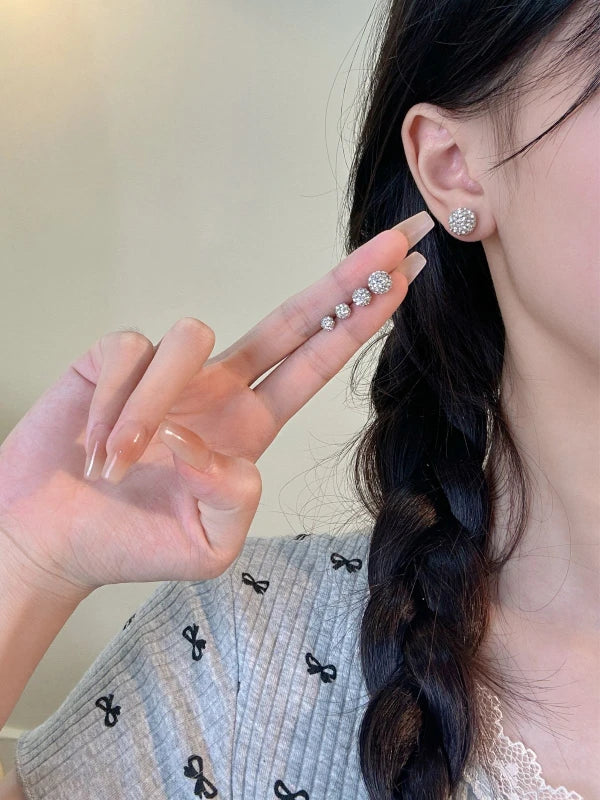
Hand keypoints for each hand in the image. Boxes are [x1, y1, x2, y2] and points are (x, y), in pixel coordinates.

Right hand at [0, 213, 431, 595]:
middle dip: (344, 281)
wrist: (52, 539)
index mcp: (248, 428)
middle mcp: (217, 389)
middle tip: (395, 240)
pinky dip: (114, 404)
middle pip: (291, 319)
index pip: (315, 364)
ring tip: (119, 461)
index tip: (400, 281)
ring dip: (154, 407)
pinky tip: (93, 443)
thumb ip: (238, 500)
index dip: (358, 322)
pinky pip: (131, 351)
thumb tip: (222, 447)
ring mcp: (168, 370)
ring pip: (191, 338)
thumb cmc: (129, 544)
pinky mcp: (115, 358)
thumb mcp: (207, 546)